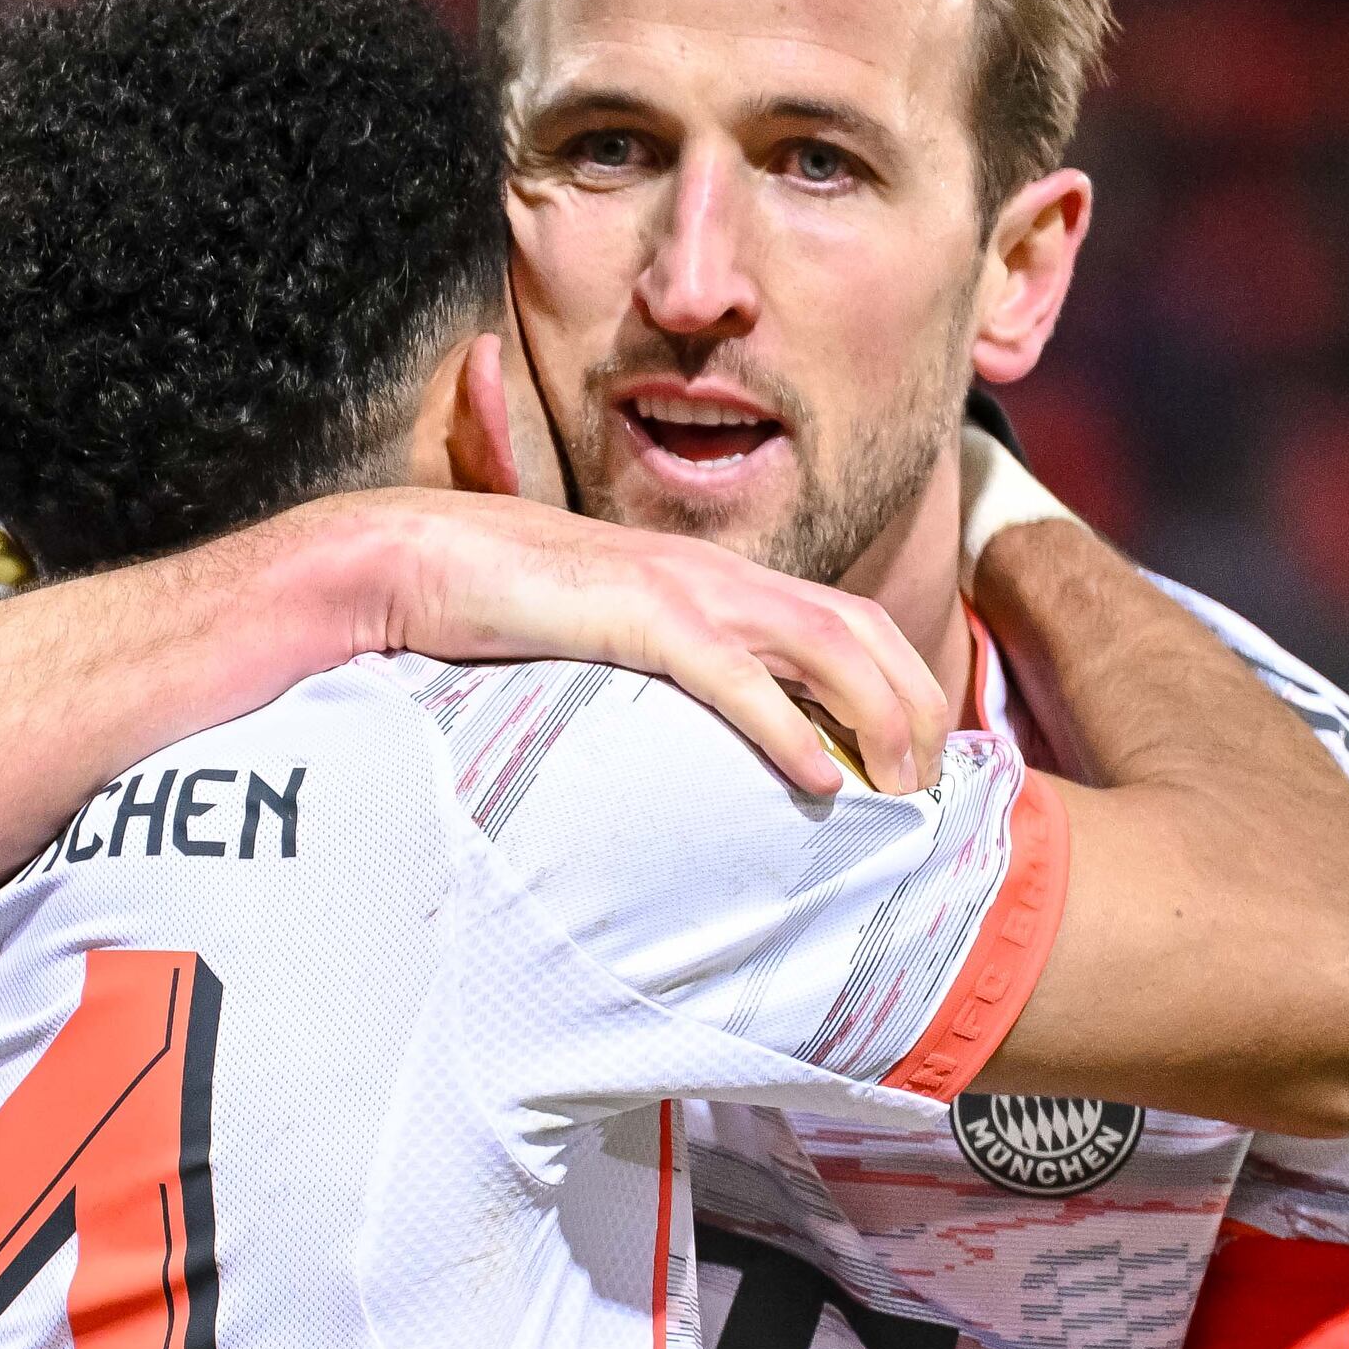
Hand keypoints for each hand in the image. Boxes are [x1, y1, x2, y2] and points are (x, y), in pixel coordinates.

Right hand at [317, 491, 952, 797]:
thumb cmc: (505, 606)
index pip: (844, 619)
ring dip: (875, 719)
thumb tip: (693, 737)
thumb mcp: (607, 637)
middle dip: (912, 706)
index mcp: (715, 577)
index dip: (898, 680)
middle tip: (927, 789)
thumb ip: (662, 667)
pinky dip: (786, 728)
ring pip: (823, 647)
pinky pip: (735, 677)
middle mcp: (718, 574)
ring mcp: (683, 588)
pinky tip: (816, 778)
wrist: (420, 557)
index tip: (917, 753)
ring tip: (897, 790)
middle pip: (860, 630)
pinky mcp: (639, 616)